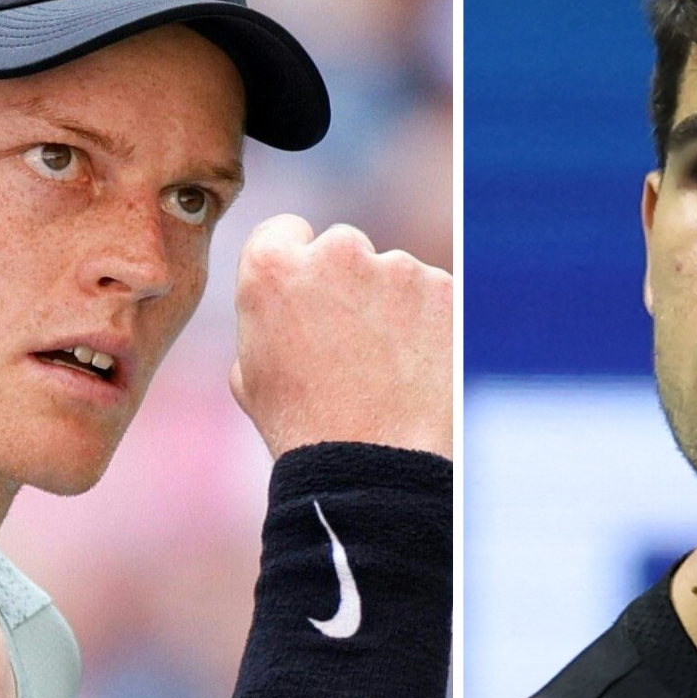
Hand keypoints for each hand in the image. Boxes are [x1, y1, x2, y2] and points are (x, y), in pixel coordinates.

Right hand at [230, 215, 452, 459]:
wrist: (375, 466)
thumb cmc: (303, 428)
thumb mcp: (249, 373)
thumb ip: (265, 319)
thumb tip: (284, 308)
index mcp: (273, 268)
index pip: (284, 231)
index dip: (294, 263)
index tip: (307, 295)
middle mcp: (336, 253)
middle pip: (344, 247)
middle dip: (348, 282)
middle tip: (351, 341)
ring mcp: (398, 267)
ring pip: (395, 273)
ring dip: (393, 304)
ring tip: (388, 367)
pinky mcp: (447, 290)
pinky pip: (435, 296)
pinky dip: (432, 323)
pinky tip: (419, 368)